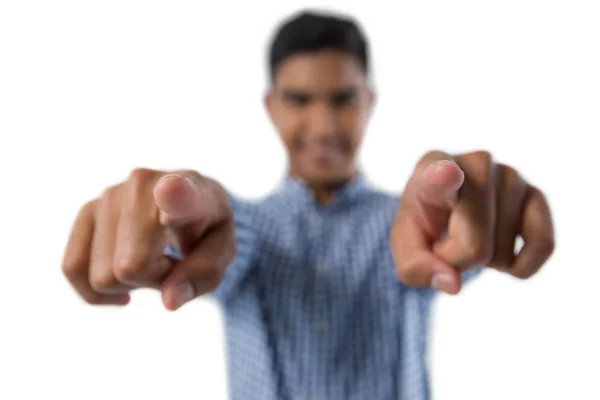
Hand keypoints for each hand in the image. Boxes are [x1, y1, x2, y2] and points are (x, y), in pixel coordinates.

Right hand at [62, 168, 235, 309]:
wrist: (189, 199)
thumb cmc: (207, 228)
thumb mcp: (223, 252)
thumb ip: (203, 275)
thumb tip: (168, 300)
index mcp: (191, 191)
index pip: (178, 194)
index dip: (172, 198)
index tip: (170, 195)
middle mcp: (143, 185)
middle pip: (129, 269)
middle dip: (152, 280)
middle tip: (172, 262)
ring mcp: (110, 194)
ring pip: (100, 276)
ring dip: (128, 282)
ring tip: (151, 259)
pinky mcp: (88, 209)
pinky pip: (73, 267)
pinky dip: (96, 290)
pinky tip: (124, 285)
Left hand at [391, 151, 554, 293]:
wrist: (447, 210)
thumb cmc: (424, 226)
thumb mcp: (406, 248)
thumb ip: (416, 268)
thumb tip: (453, 284)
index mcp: (430, 169)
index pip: (439, 174)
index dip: (444, 178)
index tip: (446, 173)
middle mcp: (476, 163)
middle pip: (474, 247)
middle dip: (458, 261)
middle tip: (446, 242)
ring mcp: (511, 176)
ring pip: (503, 253)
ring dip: (484, 262)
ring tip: (470, 236)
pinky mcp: (537, 194)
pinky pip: (543, 246)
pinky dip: (521, 267)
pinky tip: (500, 252)